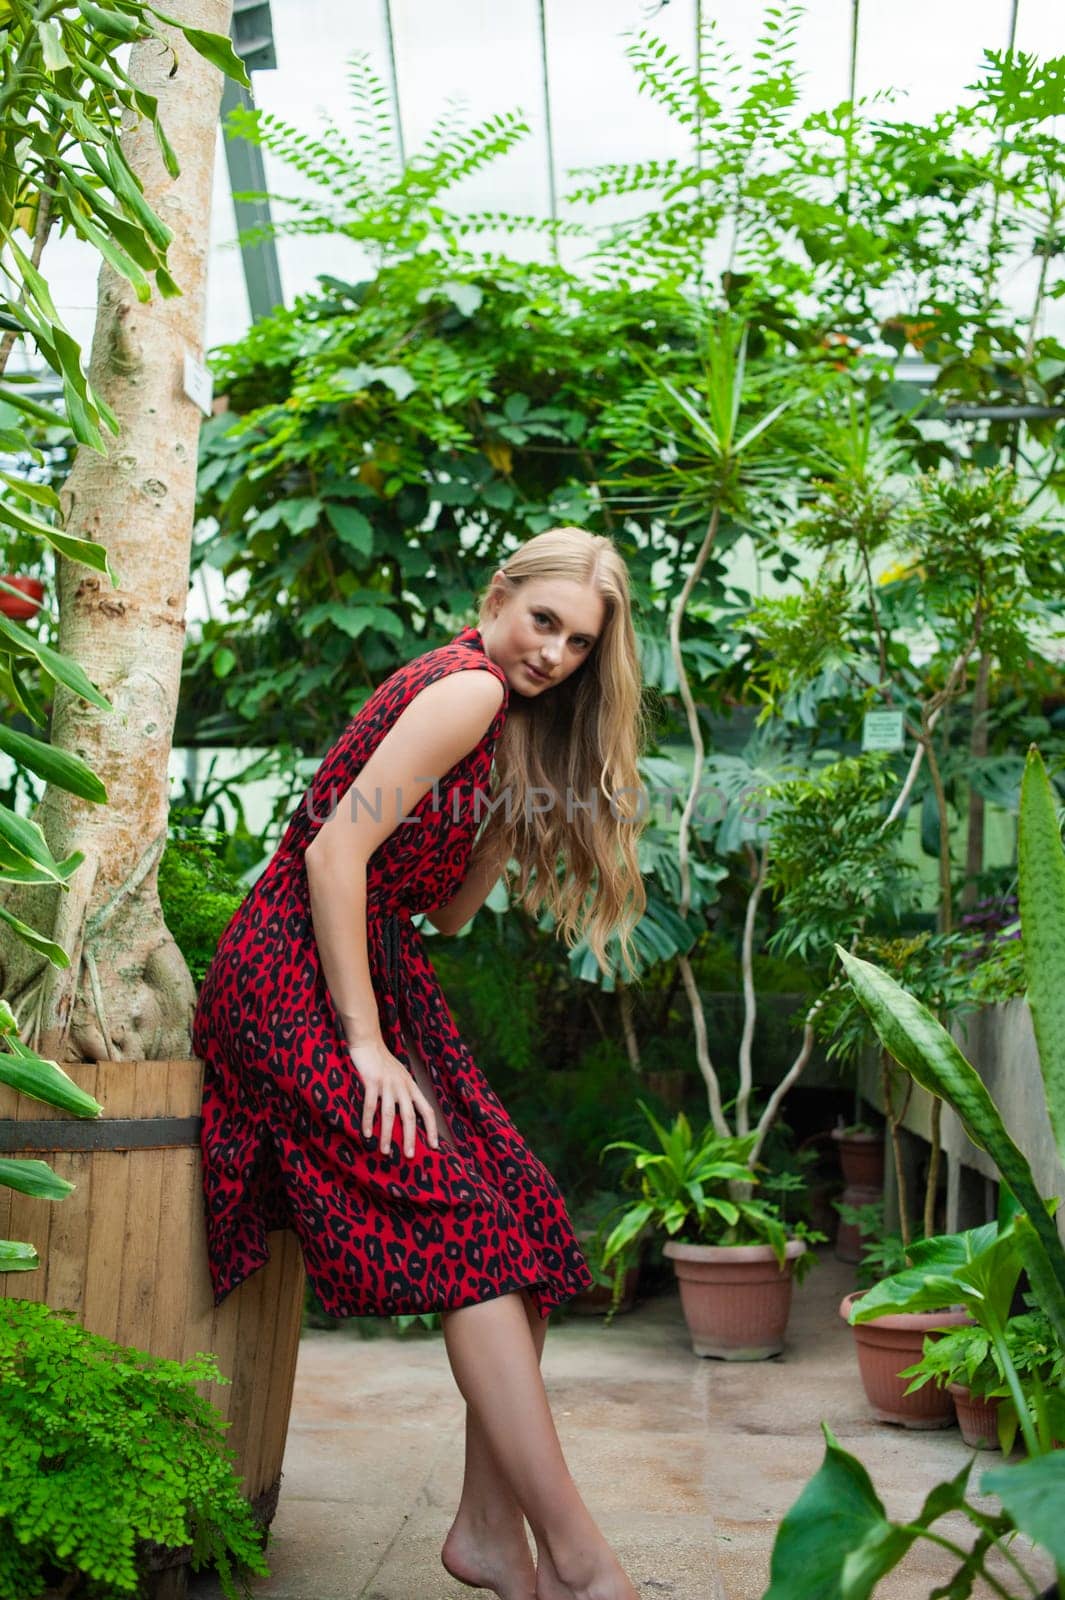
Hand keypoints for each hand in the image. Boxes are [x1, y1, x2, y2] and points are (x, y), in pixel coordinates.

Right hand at [346, 1037, 439, 1158]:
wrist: (368, 1042)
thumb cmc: (383, 1063)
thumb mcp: (400, 1076)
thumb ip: (404, 1093)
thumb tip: (408, 1115)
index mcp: (411, 1087)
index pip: (427, 1110)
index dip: (432, 1128)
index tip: (434, 1146)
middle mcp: (402, 1086)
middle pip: (409, 1116)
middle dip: (410, 1137)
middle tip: (410, 1155)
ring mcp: (387, 1084)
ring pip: (389, 1114)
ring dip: (387, 1134)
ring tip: (385, 1152)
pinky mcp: (372, 1081)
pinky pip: (370, 1105)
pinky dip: (368, 1120)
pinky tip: (367, 1134)